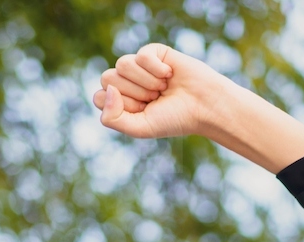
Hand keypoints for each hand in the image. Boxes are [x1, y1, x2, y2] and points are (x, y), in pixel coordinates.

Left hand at [92, 43, 232, 139]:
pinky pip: (141, 55)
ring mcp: (139, 66)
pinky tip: (169, 74)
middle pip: (107, 78)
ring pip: (122, 64)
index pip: (99, 97)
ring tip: (163, 87)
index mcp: (120, 102)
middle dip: (133, 92)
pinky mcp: (153, 52)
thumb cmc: (174, 119)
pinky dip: (155, 68)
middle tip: (155, 98)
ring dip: (145, 81)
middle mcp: (127, 83)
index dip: (120, 105)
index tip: (142, 111)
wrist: (204, 105)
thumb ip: (113, 119)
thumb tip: (108, 91)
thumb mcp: (140, 128)